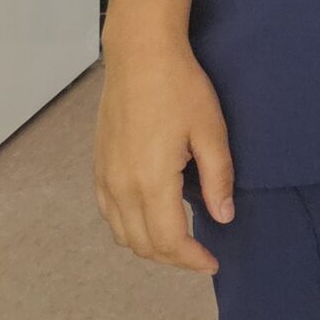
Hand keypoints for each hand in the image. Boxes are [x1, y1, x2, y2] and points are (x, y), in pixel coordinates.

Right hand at [94, 38, 234, 273]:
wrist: (140, 56)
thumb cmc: (180, 88)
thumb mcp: (211, 130)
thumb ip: (217, 178)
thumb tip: (222, 217)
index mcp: (151, 181)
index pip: (169, 240)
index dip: (192, 259)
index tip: (213, 263)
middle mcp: (121, 187)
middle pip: (143, 245)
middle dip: (173, 258)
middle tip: (201, 255)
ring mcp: (104, 179)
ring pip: (122, 235)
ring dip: (150, 246)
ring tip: (180, 241)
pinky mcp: (97, 169)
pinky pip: (110, 215)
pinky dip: (130, 229)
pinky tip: (151, 219)